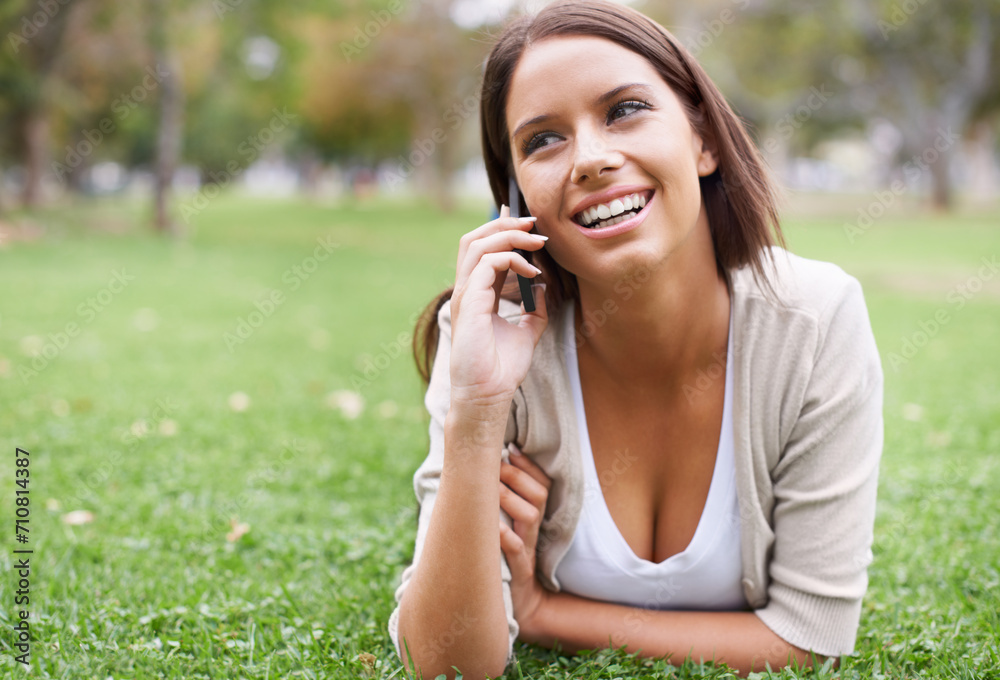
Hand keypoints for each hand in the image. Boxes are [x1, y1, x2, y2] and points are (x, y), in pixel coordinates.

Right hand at [449, 205, 548, 407]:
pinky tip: (533, 272)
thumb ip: (535, 308)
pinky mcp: (469, 301)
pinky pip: (487, 263)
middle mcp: (466, 290)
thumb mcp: (527, 332)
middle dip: (504, 224)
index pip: (482, 250)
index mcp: (475, 294)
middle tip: (534, 224)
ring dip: (510, 236)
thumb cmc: (502, 369)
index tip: (528, 223)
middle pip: (474, 238)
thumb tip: (545, 287)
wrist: (488, 393)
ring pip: (478, 244)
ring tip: (537, 242)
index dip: (501, 230)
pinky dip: (512, 259)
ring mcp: (464, 294)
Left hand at [498, 444, 553, 643]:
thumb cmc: (506, 558)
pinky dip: (503, 537)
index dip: (528, 464)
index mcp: (532, 516)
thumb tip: (485, 466)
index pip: (542, 482)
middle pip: (539, 495)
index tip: (511, 448)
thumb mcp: (506, 527)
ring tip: (488, 491)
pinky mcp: (518, 571)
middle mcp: (533, 530)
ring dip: (508, 500)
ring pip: (530, 517)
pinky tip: (490, 527)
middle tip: (493, 466)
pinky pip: (516, 551)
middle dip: (516, 476)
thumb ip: (502, 500)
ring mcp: (528, 549)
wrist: (519, 604)